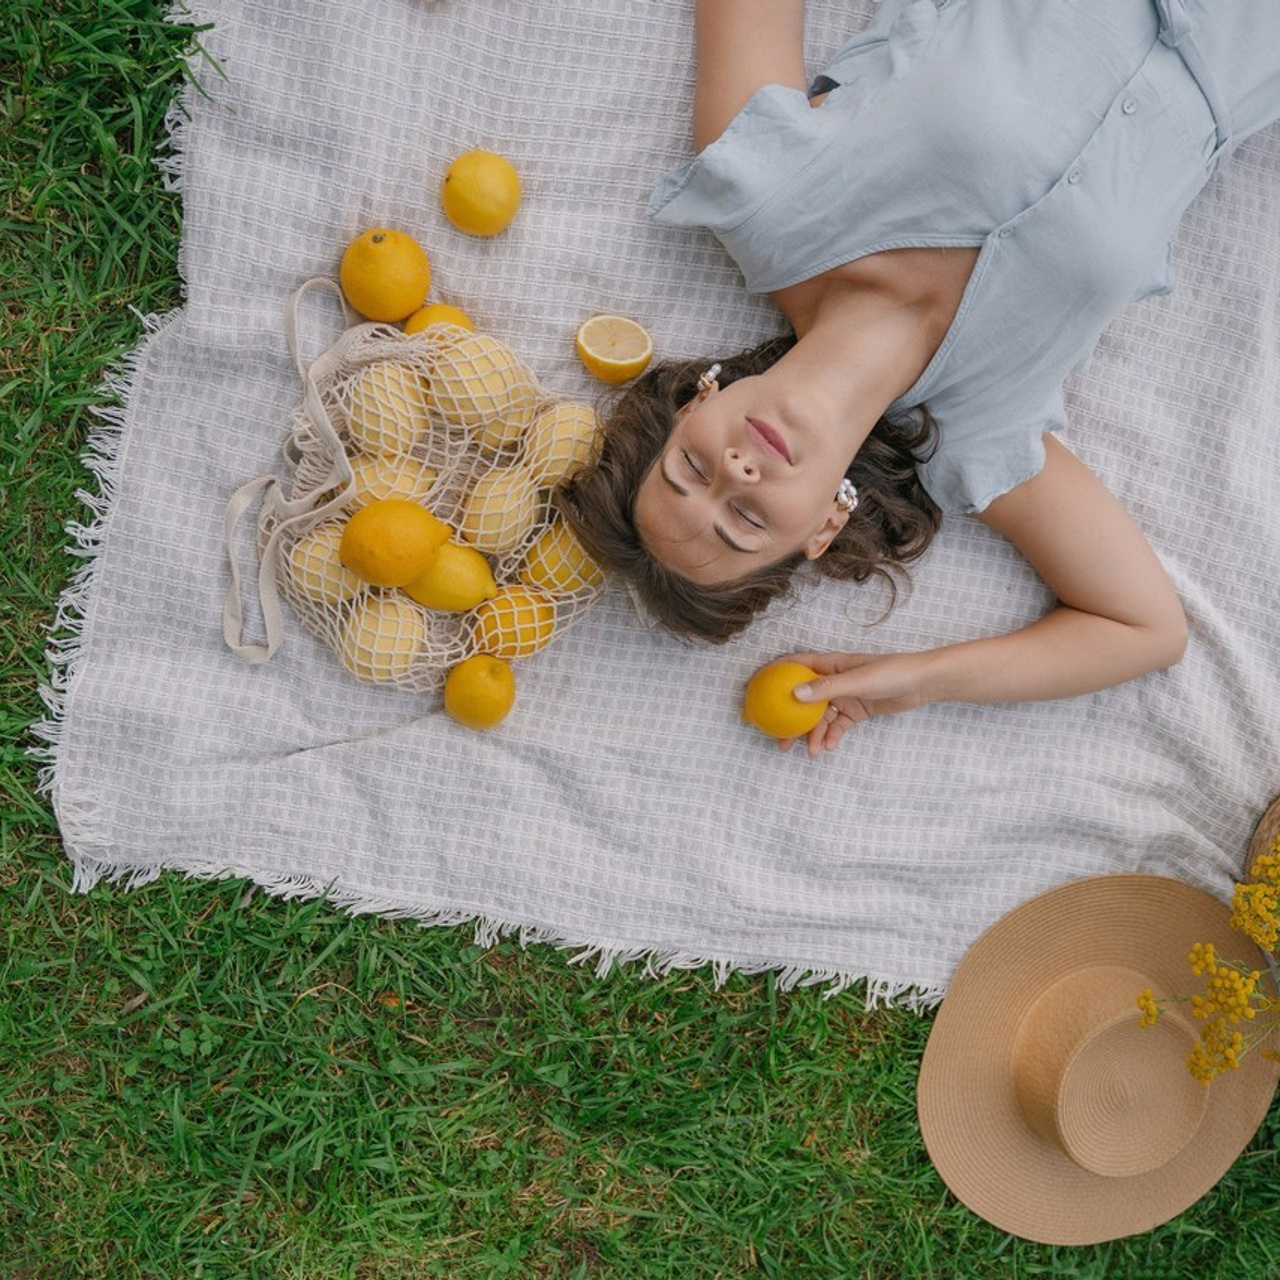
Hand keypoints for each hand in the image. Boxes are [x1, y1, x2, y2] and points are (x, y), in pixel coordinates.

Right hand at [776, 650, 933, 755]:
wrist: (922, 683)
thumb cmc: (892, 672)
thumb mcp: (857, 680)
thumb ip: (826, 687)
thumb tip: (794, 695)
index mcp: (829, 664)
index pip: (792, 666)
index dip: (770, 675)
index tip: (752, 690)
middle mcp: (832, 679)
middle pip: (802, 699)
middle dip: (788, 718)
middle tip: (776, 737)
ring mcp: (843, 696)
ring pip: (819, 717)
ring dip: (812, 734)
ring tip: (810, 752)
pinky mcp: (855, 711)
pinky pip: (837, 726)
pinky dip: (831, 736)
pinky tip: (830, 747)